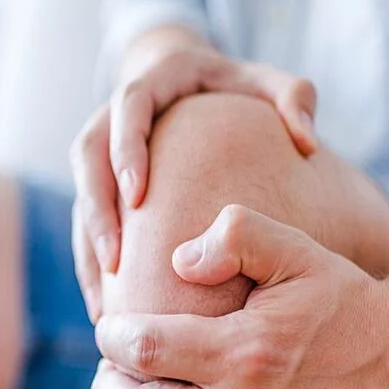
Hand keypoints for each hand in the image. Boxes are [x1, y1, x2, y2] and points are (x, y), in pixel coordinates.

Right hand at [69, 47, 317, 320]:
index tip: (137, 194)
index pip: (129, 107)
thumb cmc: (236, 86)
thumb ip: (294, 98)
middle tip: (116, 260)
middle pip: (88, 157)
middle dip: (97, 210)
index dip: (127, 150)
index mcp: (152, 82)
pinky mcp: (99, 183)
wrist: (193, 82)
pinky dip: (94, 265)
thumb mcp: (268, 82)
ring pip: (81, 198)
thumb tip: (307, 141)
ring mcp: (102, 149)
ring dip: (89, 249)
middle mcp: (115, 113)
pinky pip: (86, 224)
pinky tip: (110, 307)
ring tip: (107, 303)